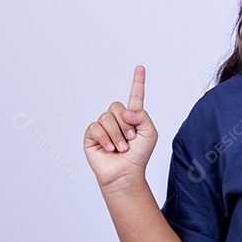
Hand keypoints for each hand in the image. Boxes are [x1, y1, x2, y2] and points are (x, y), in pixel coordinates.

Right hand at [84, 65, 158, 189]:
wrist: (126, 173)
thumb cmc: (139, 156)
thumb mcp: (149, 134)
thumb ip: (143, 116)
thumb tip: (126, 111)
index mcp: (132, 117)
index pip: (134, 96)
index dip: (137, 81)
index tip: (140, 67)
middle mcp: (116, 119)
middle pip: (116, 106)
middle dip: (125, 124)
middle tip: (130, 140)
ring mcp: (103, 126)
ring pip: (106, 117)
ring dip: (117, 135)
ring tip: (121, 148)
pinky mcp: (91, 135)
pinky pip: (96, 127)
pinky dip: (105, 138)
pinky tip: (109, 149)